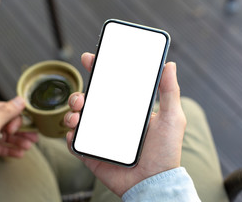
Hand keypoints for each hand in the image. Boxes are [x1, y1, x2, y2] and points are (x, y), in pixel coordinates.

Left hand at [0, 97, 37, 178]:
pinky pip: (3, 146)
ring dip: (19, 140)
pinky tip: (20, 153)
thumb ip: (7, 111)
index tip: (15, 129)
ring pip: (8, 135)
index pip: (8, 109)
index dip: (16, 119)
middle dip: (22, 131)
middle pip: (10, 122)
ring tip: (28, 146)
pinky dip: (12, 149)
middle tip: (32, 138)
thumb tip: (21, 99)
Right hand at [64, 53, 185, 196]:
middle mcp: (110, 121)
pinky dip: (70, 136)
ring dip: (71, 112)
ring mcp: (100, 137)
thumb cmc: (165, 152)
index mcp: (126, 110)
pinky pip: (74, 143)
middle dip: (78, 94)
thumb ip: (170, 91)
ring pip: (77, 119)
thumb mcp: (171, 118)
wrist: (153, 183)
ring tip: (77, 114)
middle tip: (82, 96)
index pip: (109, 87)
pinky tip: (74, 132)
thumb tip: (169, 64)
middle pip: (88, 101)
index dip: (98, 72)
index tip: (90, 59)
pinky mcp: (92, 153)